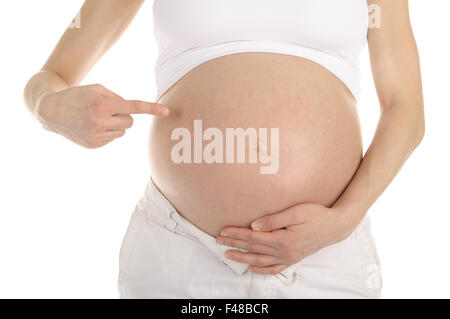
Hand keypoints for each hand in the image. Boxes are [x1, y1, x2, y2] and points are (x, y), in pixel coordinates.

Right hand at [36, 84, 169, 147]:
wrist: (52, 111)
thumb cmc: (79, 95)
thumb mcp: (97, 88)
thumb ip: (117, 98)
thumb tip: (132, 112)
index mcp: (102, 104)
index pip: (132, 107)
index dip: (151, 109)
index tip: (166, 111)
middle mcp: (99, 122)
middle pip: (130, 121)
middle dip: (123, 115)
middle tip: (107, 110)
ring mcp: (96, 136)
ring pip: (122, 131)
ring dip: (115, 124)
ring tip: (97, 118)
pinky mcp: (93, 145)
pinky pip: (113, 138)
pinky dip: (107, 132)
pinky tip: (92, 127)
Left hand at [216, 203, 352, 274]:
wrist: (336, 226)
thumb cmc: (317, 215)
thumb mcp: (295, 212)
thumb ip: (273, 220)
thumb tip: (254, 226)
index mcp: (283, 240)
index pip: (253, 237)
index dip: (236, 234)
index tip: (223, 231)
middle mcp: (284, 252)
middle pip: (253, 249)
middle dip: (234, 244)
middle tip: (218, 241)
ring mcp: (289, 257)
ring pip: (260, 260)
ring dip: (243, 258)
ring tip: (228, 255)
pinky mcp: (293, 259)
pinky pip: (274, 268)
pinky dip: (261, 269)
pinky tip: (252, 268)